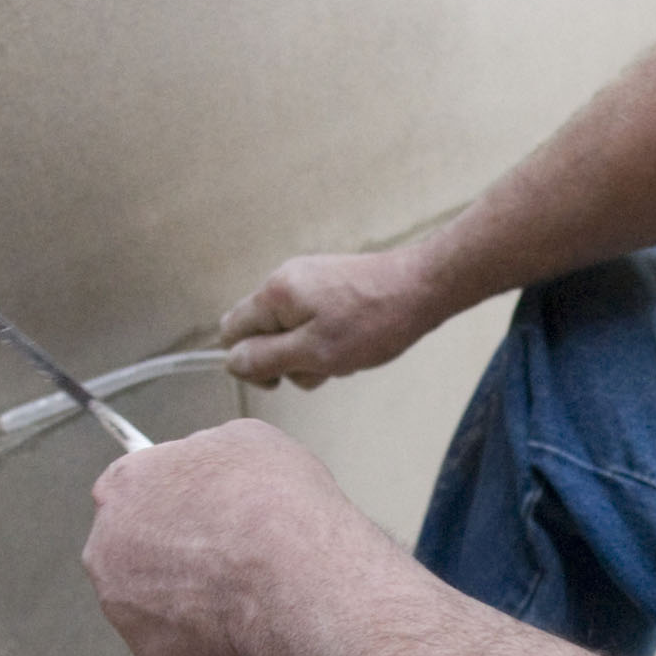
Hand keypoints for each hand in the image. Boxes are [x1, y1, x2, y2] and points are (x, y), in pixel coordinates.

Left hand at [82, 419, 351, 655]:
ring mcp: (124, 608)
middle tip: (229, 558)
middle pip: (136, 554)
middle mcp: (107, 548)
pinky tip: (249, 626)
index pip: (133, 493)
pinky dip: (213, 645)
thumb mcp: (247, 442)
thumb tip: (211, 470)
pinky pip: (184, 650)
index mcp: (125, 485)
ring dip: (194, 603)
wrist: (292, 576)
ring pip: (159, 606)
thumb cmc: (274, 504)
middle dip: (176, 557)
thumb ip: (208, 456)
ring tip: (249, 594)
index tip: (203, 515)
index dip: (173, 506)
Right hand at [220, 243, 445, 386]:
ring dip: (313, 353)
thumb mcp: (315, 352)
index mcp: (274, 293)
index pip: (231, 331)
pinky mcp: (331, 285)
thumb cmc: (374, 322)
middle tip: (324, 363)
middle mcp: (285, 280)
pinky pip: (314, 322)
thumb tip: (231, 362)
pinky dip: (330, 340)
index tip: (282, 375)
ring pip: (291, 332)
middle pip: (261, 333)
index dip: (250, 361)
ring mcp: (309, 280)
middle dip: (287, 359)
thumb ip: (266, 358)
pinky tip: (357, 341)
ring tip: (348, 352)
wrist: (425, 287)